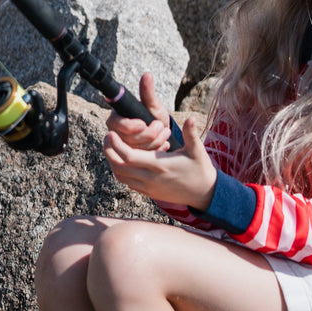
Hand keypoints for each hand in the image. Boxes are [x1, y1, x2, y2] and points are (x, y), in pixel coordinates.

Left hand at [103, 112, 217, 212]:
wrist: (204, 193)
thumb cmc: (200, 169)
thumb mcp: (198, 150)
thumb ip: (191, 134)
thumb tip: (191, 118)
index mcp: (160, 165)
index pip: (130, 157)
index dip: (116, 145)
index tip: (111, 133)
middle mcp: (151, 178)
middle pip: (119, 167)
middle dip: (109, 152)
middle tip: (107, 137)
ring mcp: (148, 187)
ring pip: (120, 176)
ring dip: (113, 162)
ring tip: (112, 147)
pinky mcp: (149, 192)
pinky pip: (128, 182)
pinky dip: (121, 171)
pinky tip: (123, 159)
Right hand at [106, 73, 170, 152]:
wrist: (162, 133)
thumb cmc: (154, 116)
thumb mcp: (153, 106)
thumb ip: (148, 93)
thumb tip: (147, 75)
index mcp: (115, 118)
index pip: (117, 124)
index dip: (131, 126)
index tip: (144, 124)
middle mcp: (115, 134)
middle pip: (128, 139)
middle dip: (149, 134)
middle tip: (160, 126)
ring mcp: (123, 148)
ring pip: (137, 150)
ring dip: (155, 142)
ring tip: (164, 134)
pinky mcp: (131, 159)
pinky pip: (142, 159)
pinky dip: (156, 151)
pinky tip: (163, 145)